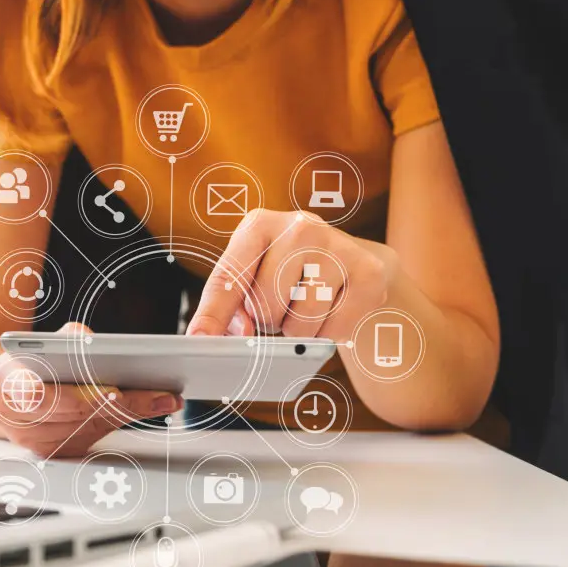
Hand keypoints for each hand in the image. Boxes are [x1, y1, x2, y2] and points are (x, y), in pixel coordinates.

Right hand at [0, 323, 181, 457]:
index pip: (36, 394)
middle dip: (120, 404)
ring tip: (162, 399)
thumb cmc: (26, 361)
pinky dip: (117, 422)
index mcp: (1, 381)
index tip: (113, 393)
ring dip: (127, 414)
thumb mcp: (41, 341)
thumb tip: (96, 346)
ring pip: (88, 429)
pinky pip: (90, 439)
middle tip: (157, 395)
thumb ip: (67, 339)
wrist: (4, 388)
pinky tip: (143, 408)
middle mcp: (11, 417)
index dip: (76, 396)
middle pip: (75, 414)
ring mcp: (30, 440)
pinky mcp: (49, 452)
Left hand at [186, 209, 397, 340]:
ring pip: (300, 322)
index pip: (228, 277)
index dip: (212, 315)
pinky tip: (332, 310)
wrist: (352, 261)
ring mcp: (338, 246)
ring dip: (297, 330)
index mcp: (258, 225)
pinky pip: (334, 330)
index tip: (198, 341)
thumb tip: (235, 333)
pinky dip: (327, 334)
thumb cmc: (290, 273)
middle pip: (265, 304)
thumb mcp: (253, 276)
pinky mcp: (368, 272)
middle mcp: (298, 227)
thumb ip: (232, 305)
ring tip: (305, 306)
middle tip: (280, 306)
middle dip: (267, 320)